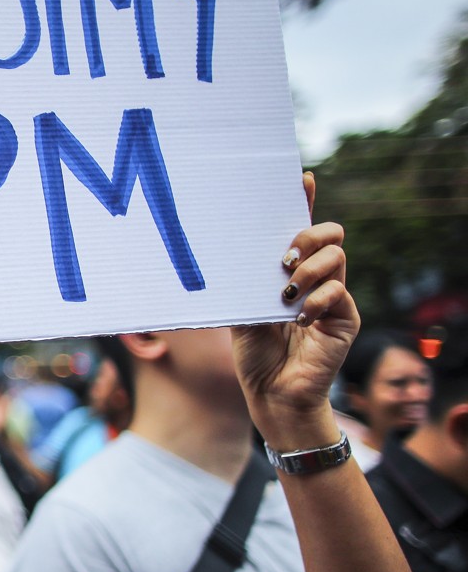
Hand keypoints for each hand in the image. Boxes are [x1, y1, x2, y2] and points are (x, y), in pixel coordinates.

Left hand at [230, 173, 357, 449]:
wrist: (271, 393)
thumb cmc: (255, 353)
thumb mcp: (242, 310)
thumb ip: (246, 283)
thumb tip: (226, 251)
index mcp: (289, 272)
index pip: (301, 229)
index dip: (304, 201)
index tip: (301, 177)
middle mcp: (316, 279)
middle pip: (329, 233)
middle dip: (308, 234)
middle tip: (284, 256)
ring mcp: (333, 297)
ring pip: (336, 257)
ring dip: (310, 268)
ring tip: (287, 291)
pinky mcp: (345, 319)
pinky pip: (338, 293)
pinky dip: (317, 300)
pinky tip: (299, 316)